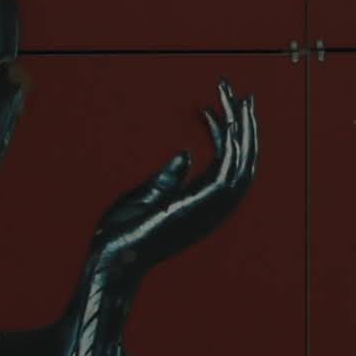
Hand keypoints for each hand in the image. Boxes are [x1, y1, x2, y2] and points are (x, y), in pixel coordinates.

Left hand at [89, 82, 258, 276]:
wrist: (110, 260)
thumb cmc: (122, 235)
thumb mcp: (145, 195)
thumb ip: (167, 177)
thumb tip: (185, 154)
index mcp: (199, 205)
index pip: (224, 165)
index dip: (224, 135)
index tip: (212, 107)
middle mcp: (211, 208)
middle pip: (241, 161)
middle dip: (245, 127)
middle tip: (244, 95)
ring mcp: (208, 208)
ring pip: (242, 163)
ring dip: (244, 130)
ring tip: (239, 100)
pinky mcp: (200, 205)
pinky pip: (228, 172)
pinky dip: (233, 147)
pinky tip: (230, 123)